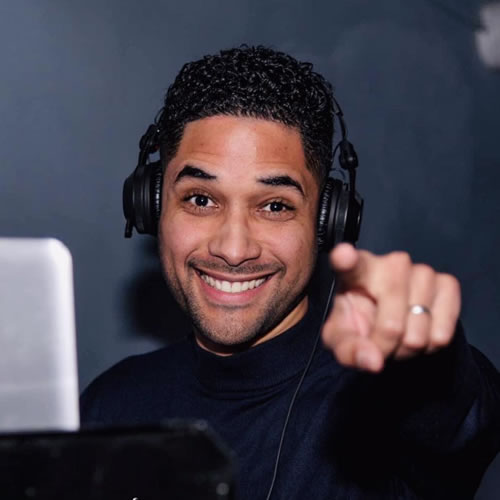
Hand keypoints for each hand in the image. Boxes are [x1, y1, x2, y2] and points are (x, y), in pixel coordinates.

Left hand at [321, 243, 460, 371]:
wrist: (390, 322)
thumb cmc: (359, 323)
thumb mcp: (342, 339)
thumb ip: (348, 349)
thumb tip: (373, 361)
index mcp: (355, 271)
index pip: (348, 262)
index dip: (346, 259)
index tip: (343, 256)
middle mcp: (390, 264)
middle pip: (391, 325)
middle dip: (386, 347)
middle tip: (379, 344)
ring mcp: (421, 271)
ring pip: (418, 333)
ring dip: (408, 348)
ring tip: (397, 337)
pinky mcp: (447, 283)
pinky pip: (442, 332)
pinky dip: (431, 345)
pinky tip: (420, 332)